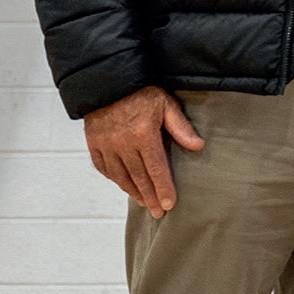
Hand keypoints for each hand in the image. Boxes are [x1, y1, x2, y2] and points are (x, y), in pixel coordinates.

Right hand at [85, 85, 204, 218]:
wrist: (109, 80)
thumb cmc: (142, 90)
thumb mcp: (165, 103)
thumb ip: (180, 127)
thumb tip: (198, 146)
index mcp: (143, 134)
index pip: (156, 169)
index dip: (163, 188)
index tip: (169, 205)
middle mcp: (123, 144)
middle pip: (139, 178)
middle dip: (150, 197)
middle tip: (158, 213)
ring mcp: (107, 146)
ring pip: (121, 177)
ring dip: (133, 192)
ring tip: (144, 202)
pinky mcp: (94, 145)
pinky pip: (105, 169)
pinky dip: (115, 180)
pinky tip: (124, 185)